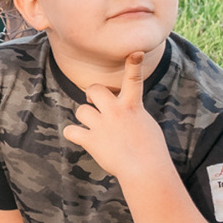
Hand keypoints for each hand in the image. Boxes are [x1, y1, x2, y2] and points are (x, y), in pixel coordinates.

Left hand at [60, 51, 170, 182]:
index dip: (133, 64)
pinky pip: (71, 130)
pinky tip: (81, 138)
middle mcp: (115, 111)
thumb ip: (131, 112)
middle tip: (97, 104)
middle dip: (92, 94)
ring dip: (86, 118)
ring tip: (95, 129)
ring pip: (82, 110)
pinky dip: (74, 134)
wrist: (146, 170)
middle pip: (94, 89)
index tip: (135, 52)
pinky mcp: (91, 140)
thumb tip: (121, 111)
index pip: (134, 80)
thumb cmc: (150, 150)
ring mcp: (102, 125)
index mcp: (133, 106)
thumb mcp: (145, 124)